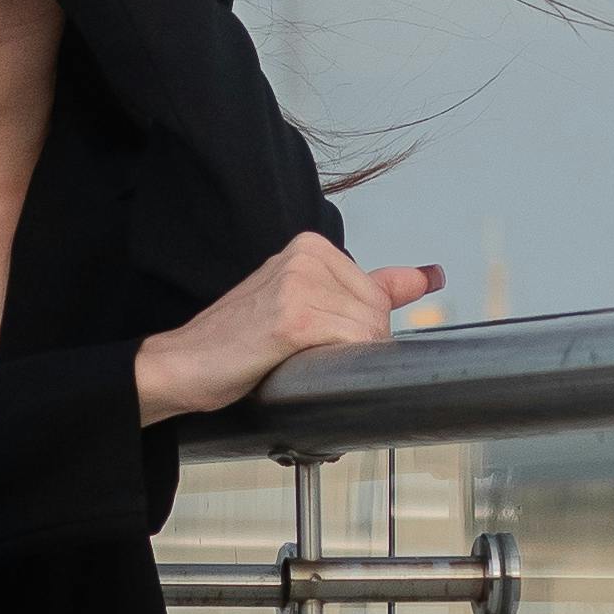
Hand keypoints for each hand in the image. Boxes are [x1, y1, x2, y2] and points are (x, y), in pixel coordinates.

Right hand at [133, 235, 447, 425]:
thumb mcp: (304, 300)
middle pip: (378, 315)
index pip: (379, 293)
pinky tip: (297, 364)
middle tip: (304, 355)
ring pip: (368, 333)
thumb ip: (369, 288)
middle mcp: (307, 256)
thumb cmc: (237, 342)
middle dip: (355, 347)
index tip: (349, 327)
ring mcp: (299, 284)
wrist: (182, 365)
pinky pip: (350, 346)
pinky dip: (335, 366)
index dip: (365, 326)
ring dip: (343, 362)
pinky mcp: (293, 318)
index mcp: (311, 247)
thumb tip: (431, 276)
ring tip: (295, 360)